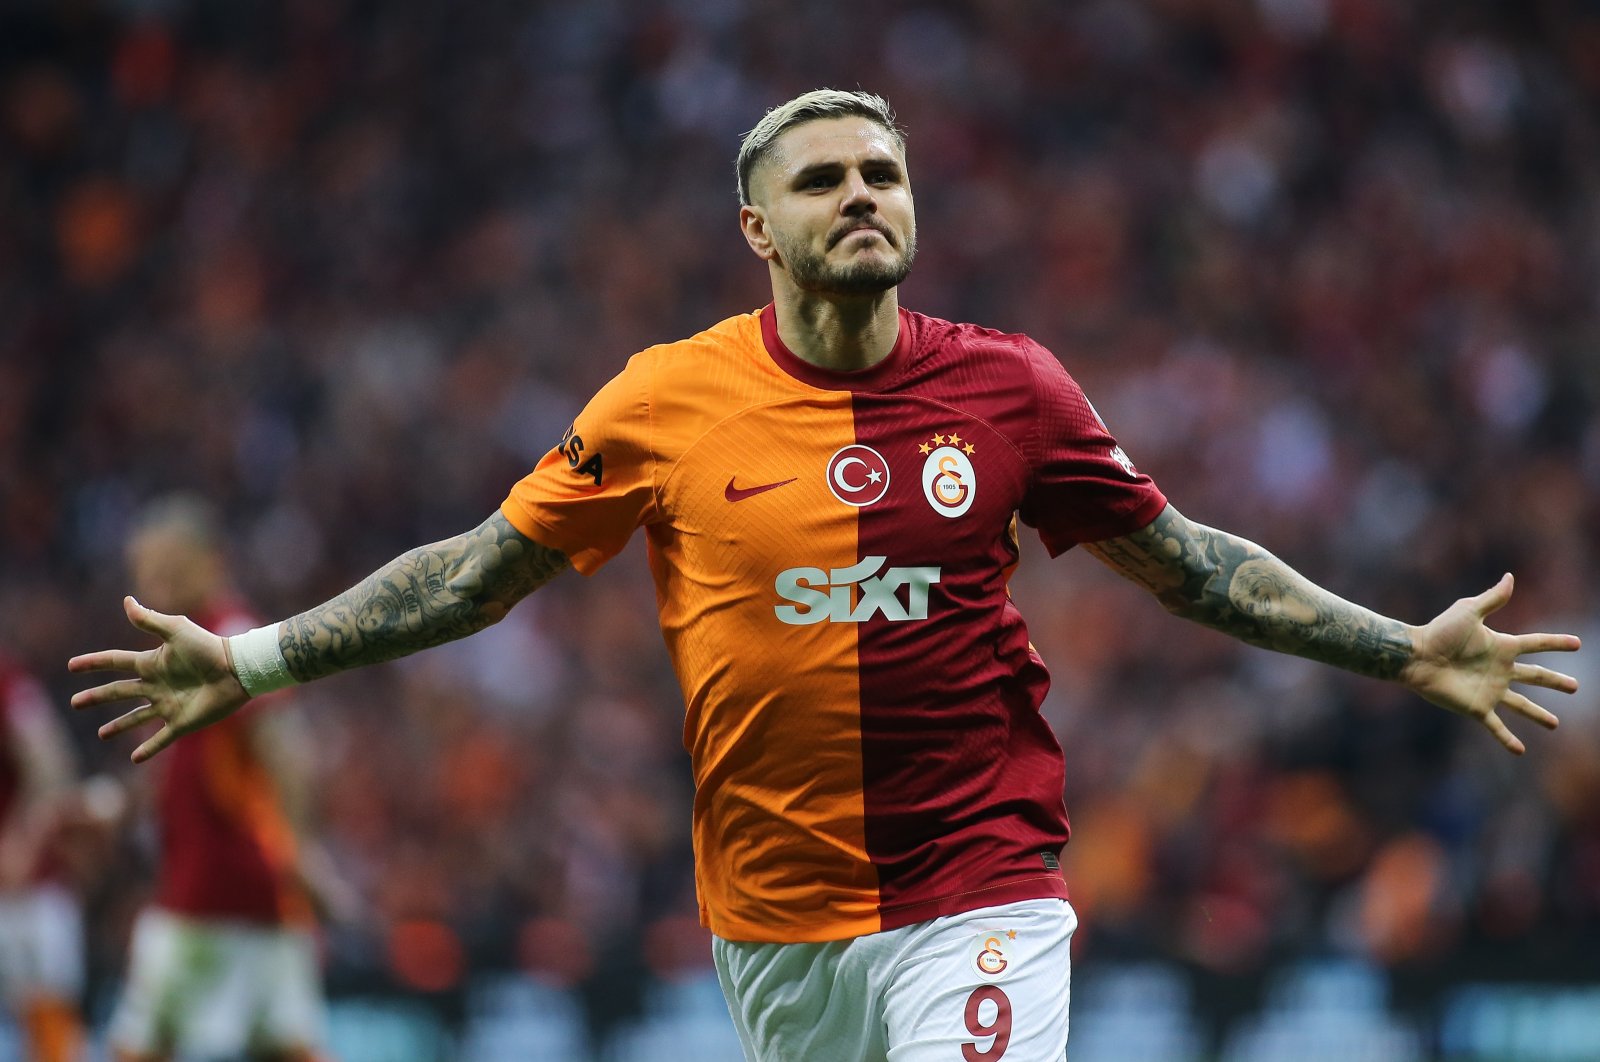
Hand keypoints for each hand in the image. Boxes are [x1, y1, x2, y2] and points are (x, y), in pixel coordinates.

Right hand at [68, 596, 250, 762]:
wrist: (236, 670)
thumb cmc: (209, 648)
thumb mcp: (176, 630)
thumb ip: (150, 620)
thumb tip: (126, 601)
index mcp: (153, 663)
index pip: (116, 662)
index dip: (94, 663)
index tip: (72, 666)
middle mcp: (157, 685)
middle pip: (119, 692)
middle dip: (97, 697)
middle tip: (75, 702)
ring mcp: (168, 705)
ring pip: (136, 718)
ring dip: (118, 726)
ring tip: (101, 734)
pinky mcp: (182, 723)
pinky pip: (161, 739)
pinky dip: (148, 749)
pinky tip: (135, 759)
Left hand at [1400, 574, 1580, 753]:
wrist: (1415, 656)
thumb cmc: (1438, 632)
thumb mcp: (1468, 611)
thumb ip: (1492, 599)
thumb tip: (1510, 577)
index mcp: (1501, 647)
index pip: (1536, 644)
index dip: (1556, 643)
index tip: (1577, 644)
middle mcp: (1499, 670)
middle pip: (1535, 677)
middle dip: (1555, 682)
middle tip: (1575, 687)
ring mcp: (1490, 690)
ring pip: (1521, 706)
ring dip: (1538, 715)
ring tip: (1554, 724)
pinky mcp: (1476, 708)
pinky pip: (1496, 726)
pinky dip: (1507, 739)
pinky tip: (1520, 751)